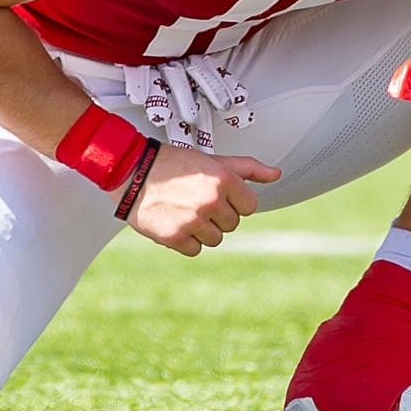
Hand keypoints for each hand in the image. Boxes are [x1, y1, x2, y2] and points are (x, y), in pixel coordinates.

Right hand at [126, 144, 282, 254]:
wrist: (134, 171)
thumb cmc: (174, 164)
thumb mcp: (215, 160)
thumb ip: (248, 169)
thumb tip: (276, 174)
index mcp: (224, 180)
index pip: (250, 206)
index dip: (235, 201)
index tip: (219, 195)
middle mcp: (210, 201)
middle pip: (232, 224)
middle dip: (218, 215)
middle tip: (197, 200)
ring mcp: (192, 220)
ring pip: (215, 239)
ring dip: (203, 230)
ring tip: (186, 211)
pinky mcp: (174, 237)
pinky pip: (194, 250)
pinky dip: (186, 241)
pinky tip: (176, 222)